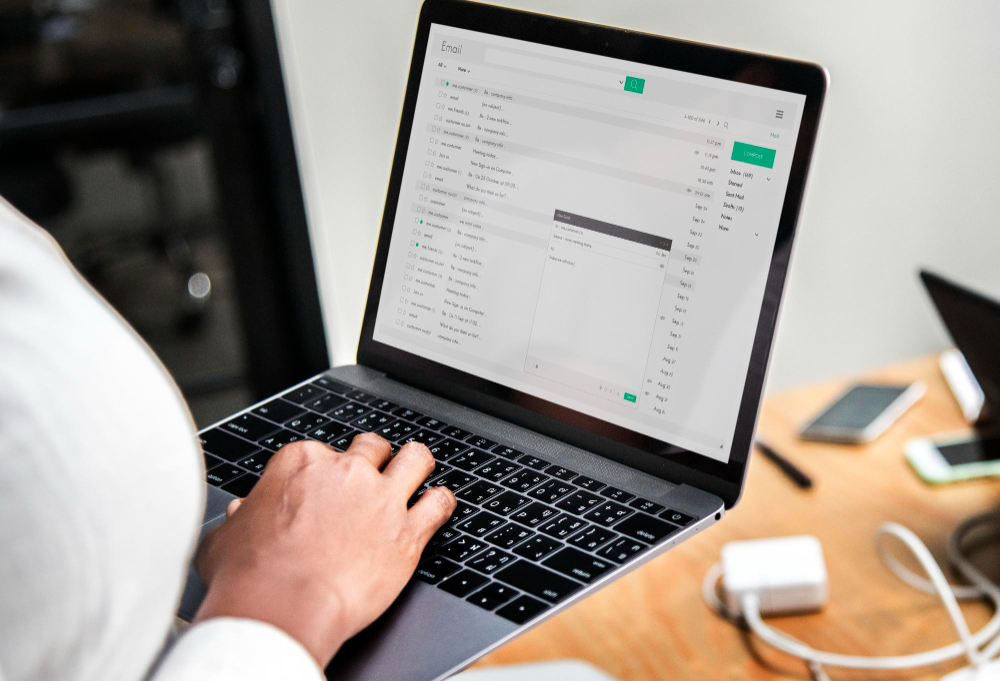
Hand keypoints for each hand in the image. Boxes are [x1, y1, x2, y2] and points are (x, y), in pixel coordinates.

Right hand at [192, 434, 455, 666]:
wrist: (282, 609)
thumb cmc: (249, 577)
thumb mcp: (226, 538)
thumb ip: (239, 519)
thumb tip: (239, 515)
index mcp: (301, 463)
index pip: (322, 451)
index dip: (325, 472)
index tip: (324, 489)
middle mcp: (346, 472)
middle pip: (372, 447)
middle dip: (373, 459)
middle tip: (370, 477)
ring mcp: (381, 498)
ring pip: (415, 459)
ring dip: (415, 466)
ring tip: (415, 474)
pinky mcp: (407, 532)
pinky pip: (440, 503)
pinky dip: (441, 503)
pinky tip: (437, 507)